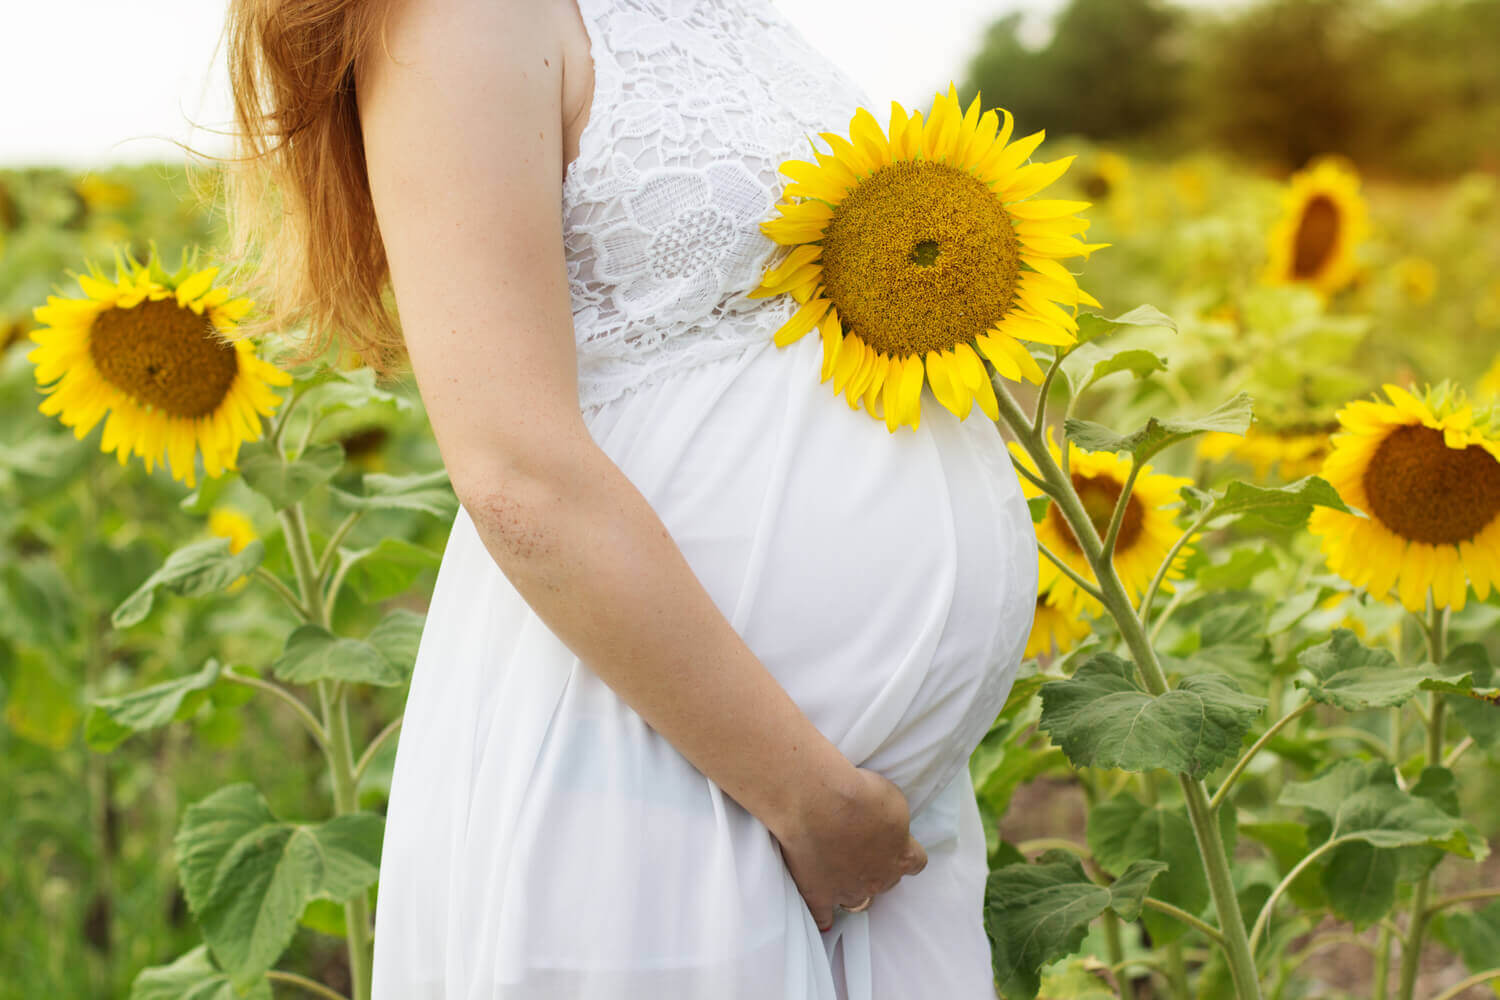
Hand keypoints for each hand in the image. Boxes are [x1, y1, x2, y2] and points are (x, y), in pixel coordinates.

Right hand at [770, 765, 927, 931]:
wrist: (818, 802)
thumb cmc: (859, 794)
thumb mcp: (893, 801)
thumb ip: (893, 823)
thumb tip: (886, 828)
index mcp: (901, 857)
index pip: (915, 862)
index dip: (903, 852)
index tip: (892, 841)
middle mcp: (878, 880)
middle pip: (885, 881)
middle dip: (875, 867)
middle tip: (857, 845)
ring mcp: (847, 892)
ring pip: (856, 899)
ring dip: (850, 886)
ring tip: (836, 867)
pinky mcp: (818, 896)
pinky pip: (823, 917)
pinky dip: (823, 915)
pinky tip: (822, 911)